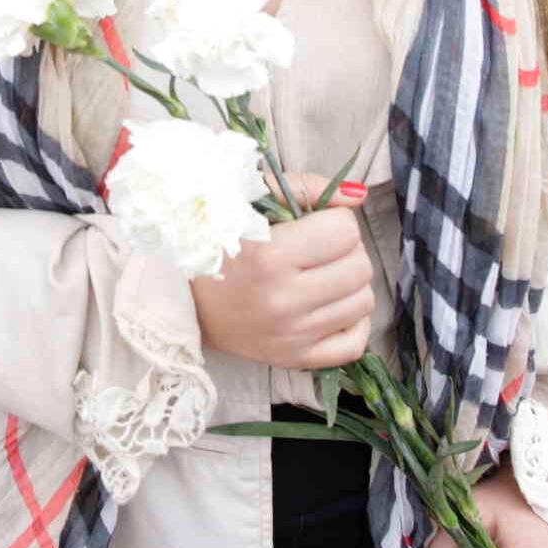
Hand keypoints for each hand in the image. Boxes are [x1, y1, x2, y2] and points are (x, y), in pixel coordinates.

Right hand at [188, 186, 373, 370]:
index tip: (314, 224)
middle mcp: (282, 299)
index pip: (345, 230)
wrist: (184, 300)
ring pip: (363, 301)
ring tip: (321, 275)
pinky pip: (354, 344)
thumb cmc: (216, 243)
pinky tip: (332, 306)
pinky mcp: (294, 359)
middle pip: (360, 266)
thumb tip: (357, 195)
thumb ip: (304, 188)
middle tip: (319, 249)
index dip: (334, 220)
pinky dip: (352, 323)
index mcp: (269, 255)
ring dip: (349, 284)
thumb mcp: (247, 201)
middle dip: (345, 250)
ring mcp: (290, 335)